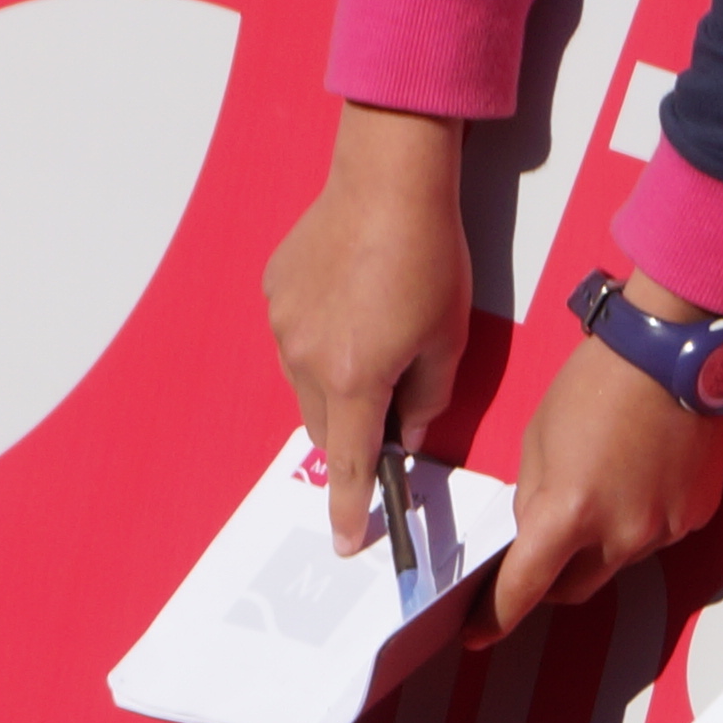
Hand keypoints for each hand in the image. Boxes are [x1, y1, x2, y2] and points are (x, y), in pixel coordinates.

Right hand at [260, 102, 472, 543]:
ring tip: (374, 329)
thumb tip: (405, 430)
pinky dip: (319, 335)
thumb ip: (428, 398)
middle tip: (390, 398)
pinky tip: (351, 297)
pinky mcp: (273, 291)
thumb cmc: (430, 257)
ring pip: (304, 382)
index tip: (345, 541)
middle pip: (323, 425)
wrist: (388, 181)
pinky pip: (293, 336)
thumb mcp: (449, 338)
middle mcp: (305, 360)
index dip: (348, 508)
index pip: (348, 463)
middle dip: (351, 428)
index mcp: (355, 378)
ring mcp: (282, 325)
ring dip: (334, 379)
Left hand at [481, 325, 722, 639]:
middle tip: (542, 548)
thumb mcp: (537, 441)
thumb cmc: (595, 386)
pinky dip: (640, 522)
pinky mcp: (697, 517)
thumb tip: (533, 533)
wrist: (673, 352)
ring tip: (603, 485)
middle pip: (573, 589)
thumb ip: (532, 499)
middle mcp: (619, 535)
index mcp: (568, 514)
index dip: (495, 617)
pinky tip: (640, 478)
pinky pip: (656, 538)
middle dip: (550, 579)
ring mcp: (664, 530)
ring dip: (599, 545)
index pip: (525, 588)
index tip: (478, 633)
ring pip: (616, 563)